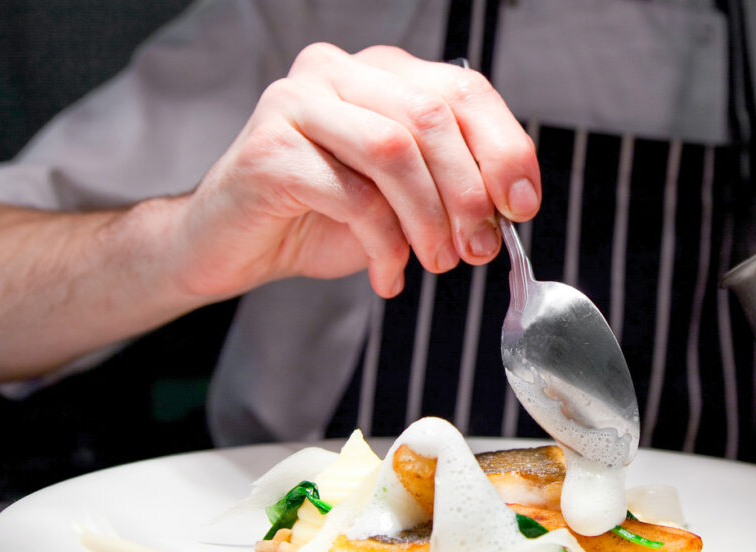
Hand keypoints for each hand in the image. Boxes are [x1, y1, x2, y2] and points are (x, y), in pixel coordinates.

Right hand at [174, 43, 541, 298]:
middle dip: (468, 193)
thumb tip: (512, 203)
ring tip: (436, 262)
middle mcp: (338, 72)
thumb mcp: (402, 197)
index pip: (463, 91)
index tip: (522, 205)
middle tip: (479, 248)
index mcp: (380, 73)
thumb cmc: (319, 217)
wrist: (233, 243)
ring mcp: (297, 103)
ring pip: (393, 151)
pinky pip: (350, 195)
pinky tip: (387, 274)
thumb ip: (451, 183)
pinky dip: (382, 244)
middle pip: (431, 117)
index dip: (503, 149)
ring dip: (428, 219)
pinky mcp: (269, 149)